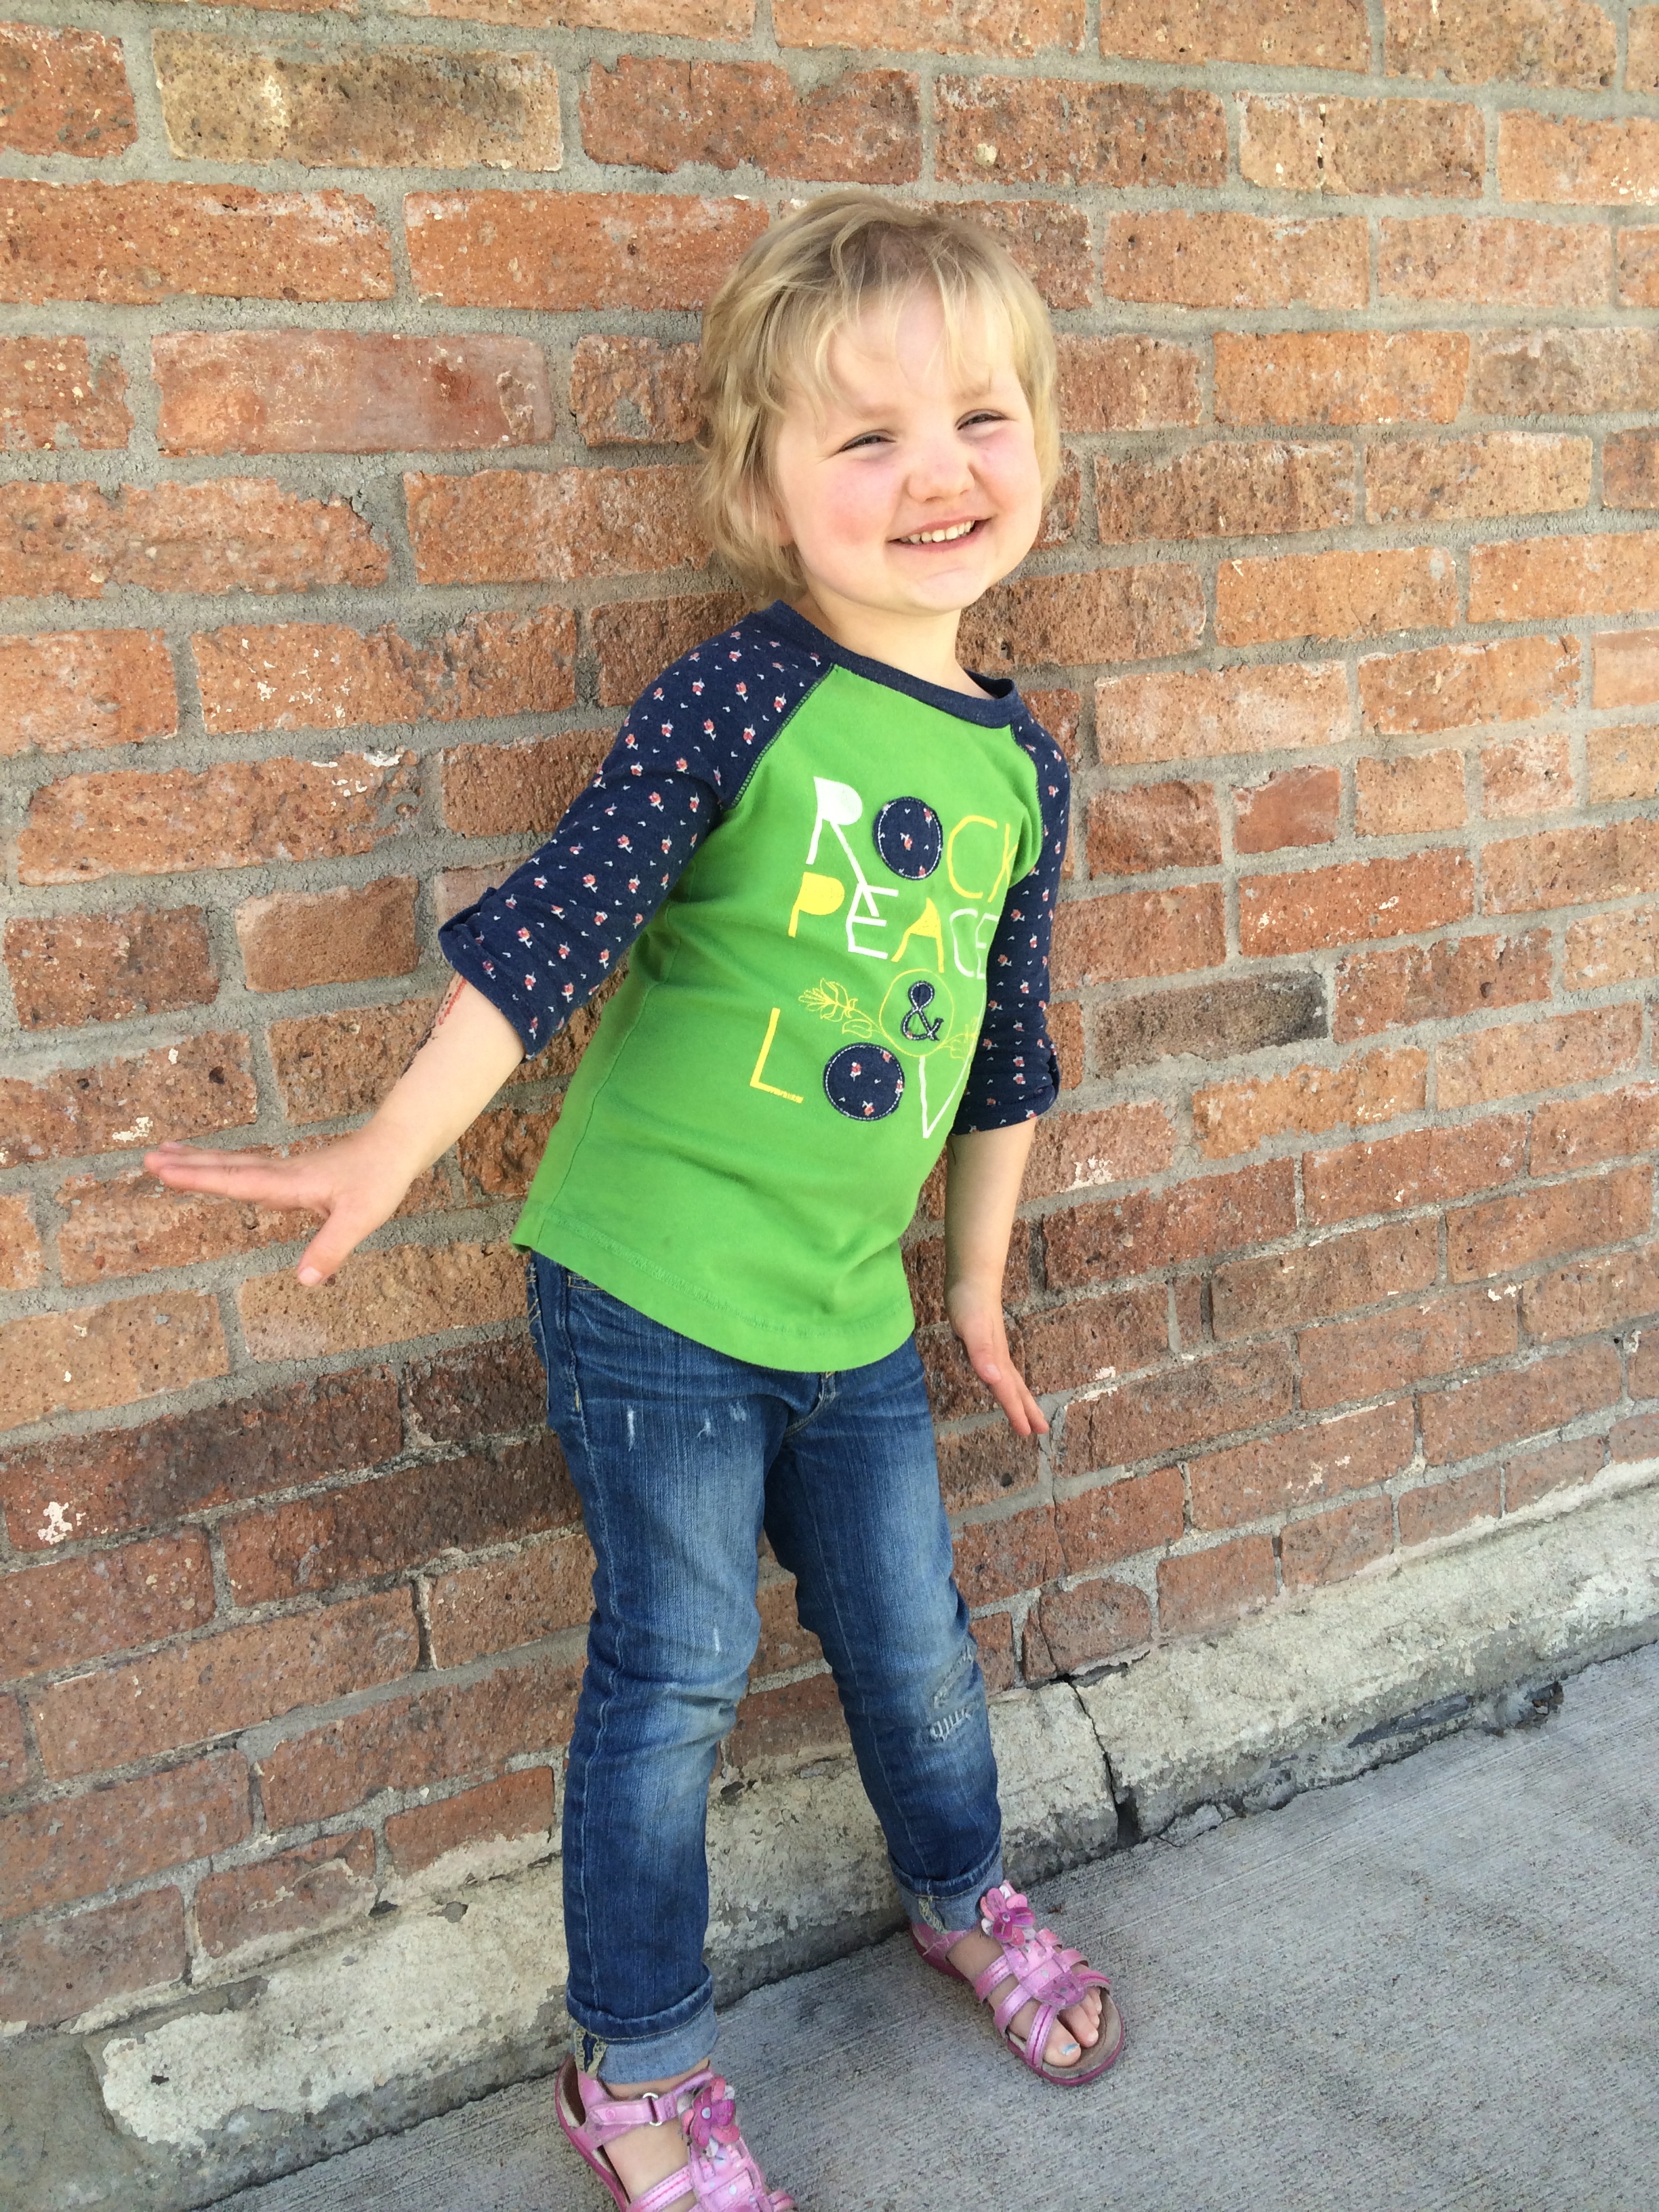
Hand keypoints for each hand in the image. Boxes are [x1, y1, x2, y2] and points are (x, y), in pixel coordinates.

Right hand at [142, 1129, 421, 1284]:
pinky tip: (218, 1169)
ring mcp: (287, 1170)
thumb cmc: (380, 1181)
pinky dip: (225, 1166)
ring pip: (236, 1164)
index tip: (164, 1171)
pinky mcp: (295, 1172)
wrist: (397, 1147)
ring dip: (201, 1160)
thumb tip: (305, 1280)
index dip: (200, 1177)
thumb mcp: (361, 1218)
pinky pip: (249, 1168)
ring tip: (167, 1153)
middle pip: (227, 1167)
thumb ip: (331, 1247)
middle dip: (188, 1165)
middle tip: (148, 1158)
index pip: (237, 1181)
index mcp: (290, 1182)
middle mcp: (282, 1172)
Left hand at [945, 1275, 1047, 1437]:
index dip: (1015, 1412)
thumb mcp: (971, 1328)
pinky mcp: (987, 1342)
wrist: (972, 1277)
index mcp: (997, 1359)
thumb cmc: (969, 1302)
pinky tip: (1001, 1382)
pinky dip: (1006, 1383)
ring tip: (1028, 1413)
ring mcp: (995, 1349)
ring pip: (1011, 1380)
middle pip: (1016, 1389)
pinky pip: (1001, 1371)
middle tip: (1042, 1431)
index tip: (1028, 1433)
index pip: (1006, 1391)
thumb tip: (993, 1379)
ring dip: (1020, 1398)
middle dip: (1027, 1410)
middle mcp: (999, 1357)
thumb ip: (981, 1353)